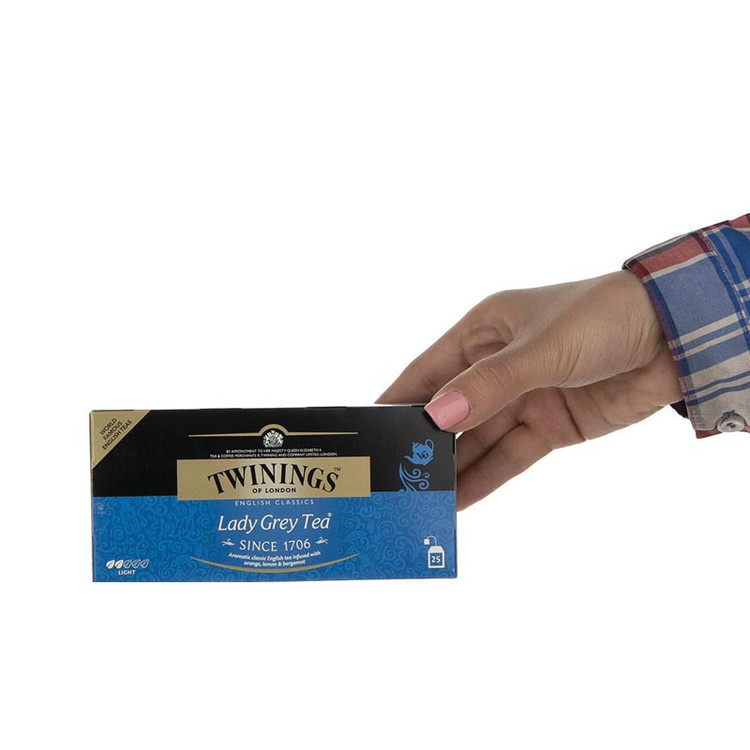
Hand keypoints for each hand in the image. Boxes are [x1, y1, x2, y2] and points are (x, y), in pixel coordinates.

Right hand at [377, 271, 681, 508]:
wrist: (675, 337)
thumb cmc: (602, 317)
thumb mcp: (539, 347)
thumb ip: (488, 385)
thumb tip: (437, 418)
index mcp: (483, 331)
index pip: (426, 371)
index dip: (396, 400)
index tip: (365, 429)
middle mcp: (496, 366)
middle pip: (450, 411)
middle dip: (423, 443)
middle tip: (393, 479)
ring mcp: (523, 398)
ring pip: (477, 439)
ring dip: (452, 468)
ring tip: (420, 500)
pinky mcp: (550, 426)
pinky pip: (509, 456)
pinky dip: (485, 477)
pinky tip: (459, 500)